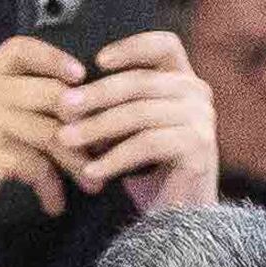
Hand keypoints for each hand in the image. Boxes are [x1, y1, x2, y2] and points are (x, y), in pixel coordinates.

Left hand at [59, 30, 219, 214]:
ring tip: (66, 141)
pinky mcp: (198, 148)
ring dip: (98, 127)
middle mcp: (199, 95)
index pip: (165, 44)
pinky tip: (91, 171)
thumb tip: (70, 91)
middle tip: (63, 108)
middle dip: (97, 94)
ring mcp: (202, 121)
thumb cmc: (150, 172)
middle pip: (142, 81)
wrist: (179, 222)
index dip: (131, 47)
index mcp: (185, 82)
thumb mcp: (132, 129)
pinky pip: (147, 144)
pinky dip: (114, 158)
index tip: (98, 60)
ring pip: (140, 113)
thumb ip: (117, 103)